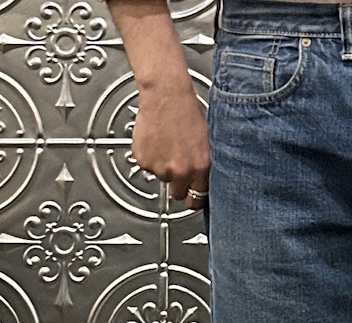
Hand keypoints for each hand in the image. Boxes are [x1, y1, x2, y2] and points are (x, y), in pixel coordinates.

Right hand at [131, 81, 211, 209]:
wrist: (166, 94)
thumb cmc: (187, 111)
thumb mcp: (207, 142)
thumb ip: (204, 166)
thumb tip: (203, 181)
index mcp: (201, 168)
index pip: (198, 199)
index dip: (195, 198)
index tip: (193, 199)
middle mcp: (181, 171)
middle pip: (178, 194)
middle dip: (178, 185)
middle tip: (177, 169)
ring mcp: (161, 167)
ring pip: (162, 178)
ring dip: (164, 167)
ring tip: (167, 145)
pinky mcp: (144, 160)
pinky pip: (147, 166)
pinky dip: (150, 157)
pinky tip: (156, 141)